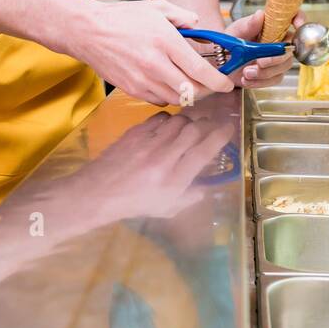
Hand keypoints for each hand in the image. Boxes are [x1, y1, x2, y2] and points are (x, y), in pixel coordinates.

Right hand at [68, 0, 234, 105]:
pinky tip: (168, 83)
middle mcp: (156, 64)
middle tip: (210, 84)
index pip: (201, 71)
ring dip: (188, 93)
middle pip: (193, 90)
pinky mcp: (132, 89)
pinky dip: (169, 95)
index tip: (227, 83)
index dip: (219, 82)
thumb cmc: (121, 18)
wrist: (88, 31)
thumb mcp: (157, 7)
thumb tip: (197, 24)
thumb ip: (182, 16)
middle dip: (207, 90)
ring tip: (190, 82)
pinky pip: (159, 100)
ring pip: (177, 98)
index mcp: (166, 42)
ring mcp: (143, 80)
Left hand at [79, 108, 236, 220]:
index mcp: (174, 179)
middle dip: (208, 125)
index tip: (229, 129)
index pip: (204, 151)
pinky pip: (159, 118)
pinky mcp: (135, 133)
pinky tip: (169, 127)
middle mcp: (164, 158)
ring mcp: (148, 143)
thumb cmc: (135, 204)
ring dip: (189, 121)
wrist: (99, 192)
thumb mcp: (167, 208)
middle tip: (211, 126)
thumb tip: (206, 186)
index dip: (220, 137)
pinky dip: (169, 120)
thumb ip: (190, 197)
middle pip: (194, 131)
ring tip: (191, 127)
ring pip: (178, 121)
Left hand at [224, 8, 302, 87]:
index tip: (298, 24)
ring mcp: (278, 58)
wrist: (221, 61)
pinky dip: (260, 82)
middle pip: (289, 49)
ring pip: (283, 67)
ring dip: (265, 72)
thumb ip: (249, 24)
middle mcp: (279, 41)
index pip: (293, 17)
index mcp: (273, 26)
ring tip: (246, 73)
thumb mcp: (236, 31)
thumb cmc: (231, 41)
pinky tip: (247, 80)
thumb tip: (260, 15)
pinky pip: (274, 79)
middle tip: (260, 62)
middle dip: (275, 58)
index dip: (300, 18)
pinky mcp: (273, 74)